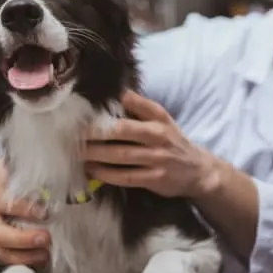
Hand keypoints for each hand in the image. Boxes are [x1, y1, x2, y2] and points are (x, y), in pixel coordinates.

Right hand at [0, 158, 50, 266]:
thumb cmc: (14, 176)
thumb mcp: (22, 170)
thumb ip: (37, 178)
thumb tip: (64, 184)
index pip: (4, 203)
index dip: (23, 209)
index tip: (44, 213)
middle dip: (23, 239)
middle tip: (46, 238)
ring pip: (0, 250)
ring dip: (24, 256)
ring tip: (46, 254)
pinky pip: (7, 257)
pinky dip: (24, 261)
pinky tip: (42, 259)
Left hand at [83, 90, 217, 198]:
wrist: (198, 171)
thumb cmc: (172, 141)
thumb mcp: (161, 120)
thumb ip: (138, 107)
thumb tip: (110, 93)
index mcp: (158, 117)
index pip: (133, 103)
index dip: (109, 102)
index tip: (86, 104)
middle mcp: (158, 135)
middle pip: (122, 130)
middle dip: (96, 131)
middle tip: (74, 133)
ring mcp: (157, 158)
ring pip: (121, 155)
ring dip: (96, 154)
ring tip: (78, 152)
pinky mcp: (155, 178)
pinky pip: (126, 176)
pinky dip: (106, 174)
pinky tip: (92, 171)